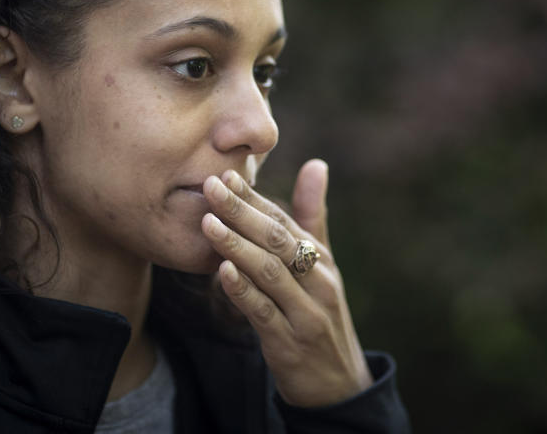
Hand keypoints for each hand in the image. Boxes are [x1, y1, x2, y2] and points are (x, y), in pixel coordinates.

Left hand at [200, 158, 373, 406]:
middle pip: (278, 240)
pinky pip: (264, 312)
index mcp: (320, 259)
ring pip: (270, 272)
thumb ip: (312, 216)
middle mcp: (318, 281)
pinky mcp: (291, 342)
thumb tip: (316, 164)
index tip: (225, 173)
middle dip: (242, 212)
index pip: (285, 220)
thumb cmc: (320, 314)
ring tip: (208, 223)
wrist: (338, 381)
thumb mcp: (322, 266)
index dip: (254, 198)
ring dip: (237, 245)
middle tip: (210, 186)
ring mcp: (307, 312)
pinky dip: (243, 290)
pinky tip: (222, 271)